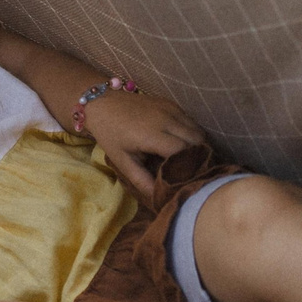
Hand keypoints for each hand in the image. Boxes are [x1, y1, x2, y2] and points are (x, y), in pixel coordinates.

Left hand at [82, 89, 207, 203]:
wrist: (102, 102)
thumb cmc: (110, 134)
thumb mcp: (123, 161)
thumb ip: (142, 180)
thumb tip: (158, 198)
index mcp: (152, 135)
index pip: (184, 151)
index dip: (189, 165)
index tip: (188, 178)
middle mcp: (166, 119)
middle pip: (198, 140)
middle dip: (198, 155)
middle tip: (192, 170)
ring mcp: (171, 108)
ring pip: (198, 129)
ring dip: (198, 144)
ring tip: (189, 158)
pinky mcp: (172, 103)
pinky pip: (190, 120)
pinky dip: (191, 133)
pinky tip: (182, 143)